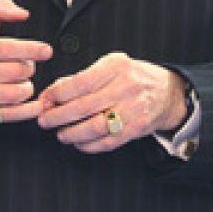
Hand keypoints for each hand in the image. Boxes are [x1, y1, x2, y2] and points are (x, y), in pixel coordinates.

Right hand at [0, 0, 52, 132]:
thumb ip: (0, 8)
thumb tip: (22, 13)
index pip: (4, 48)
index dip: (30, 49)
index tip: (46, 51)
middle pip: (13, 72)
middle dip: (28, 68)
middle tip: (28, 66)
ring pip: (15, 94)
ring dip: (28, 87)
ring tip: (24, 82)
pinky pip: (11, 114)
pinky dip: (28, 110)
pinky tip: (36, 104)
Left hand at [36, 52, 186, 153]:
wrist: (167, 93)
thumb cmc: (133, 77)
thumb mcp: (111, 66)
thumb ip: (83, 77)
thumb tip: (53, 92)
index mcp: (116, 66)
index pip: (80, 82)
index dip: (58, 93)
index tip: (45, 99)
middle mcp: (125, 87)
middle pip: (84, 106)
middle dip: (58, 116)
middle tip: (44, 120)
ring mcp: (132, 110)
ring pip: (95, 127)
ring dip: (72, 133)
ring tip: (61, 133)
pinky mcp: (136, 129)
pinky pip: (107, 142)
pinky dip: (89, 146)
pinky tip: (78, 143)